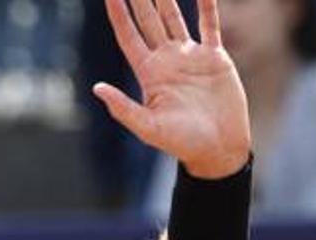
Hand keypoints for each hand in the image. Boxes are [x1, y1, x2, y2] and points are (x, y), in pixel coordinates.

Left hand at [93, 0, 251, 178]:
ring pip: (174, 18)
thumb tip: (97, 88)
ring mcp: (190, 57)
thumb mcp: (148, 127)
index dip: (119, 14)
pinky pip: (210, 26)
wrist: (218, 148)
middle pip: (148, 21)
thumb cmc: (182, 143)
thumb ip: (123, 108)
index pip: (128, 36)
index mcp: (149, 74)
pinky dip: (208, 7)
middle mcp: (166, 61)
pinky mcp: (215, 58)